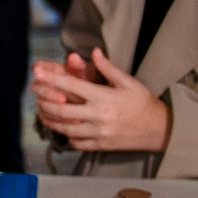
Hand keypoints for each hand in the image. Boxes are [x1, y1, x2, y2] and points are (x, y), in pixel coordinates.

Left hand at [33, 47, 171, 151]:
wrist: (161, 128)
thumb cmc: (143, 103)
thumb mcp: (128, 82)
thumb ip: (108, 68)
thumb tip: (94, 51)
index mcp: (103, 96)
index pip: (71, 85)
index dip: (51, 78)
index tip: (37, 74)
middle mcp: (98, 115)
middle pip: (61, 110)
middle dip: (44, 102)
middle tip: (36, 97)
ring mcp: (98, 132)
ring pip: (65, 128)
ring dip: (50, 121)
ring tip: (43, 113)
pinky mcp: (100, 145)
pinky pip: (76, 143)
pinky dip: (66, 136)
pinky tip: (63, 129)